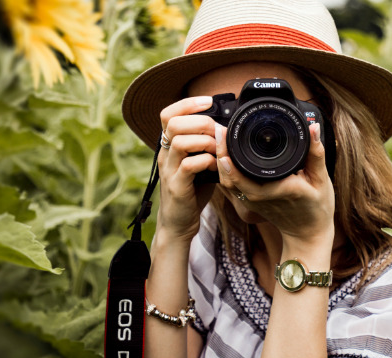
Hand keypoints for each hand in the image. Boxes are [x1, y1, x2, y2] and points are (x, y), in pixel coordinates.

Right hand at [156, 96, 218, 242]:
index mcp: (169, 146)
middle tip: (218, 132)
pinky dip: (206, 162)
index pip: (168, 114)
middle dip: (201, 122)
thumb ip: (206, 146)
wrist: (178, 223)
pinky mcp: (176, 186)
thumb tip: (227, 129)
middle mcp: (164, 155)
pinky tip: (215, 167)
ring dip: (205, 142)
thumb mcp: (198, 163)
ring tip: (218, 150)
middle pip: (173, 123)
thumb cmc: (192, 191)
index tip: (208, 100)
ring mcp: (168, 170)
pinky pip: (189, 165)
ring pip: (180, 141)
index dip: (187, 103)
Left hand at [216, 123, 334, 246]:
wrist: (308, 233)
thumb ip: (316, 153)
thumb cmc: (317, 208)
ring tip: (220, 137)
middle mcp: (260, 198)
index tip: (225, 134)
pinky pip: (231, 186)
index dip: (230, 157)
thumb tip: (312, 127)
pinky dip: (225, 170)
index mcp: (278, 190)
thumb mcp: (321, 179)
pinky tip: (225, 154)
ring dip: (219, 160)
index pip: (245, 175)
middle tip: (219, 129)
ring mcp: (252, 202)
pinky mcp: (249, 203)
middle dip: (220, 152)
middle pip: (229, 176)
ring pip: (227, 182)